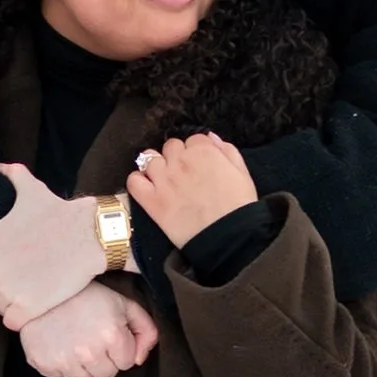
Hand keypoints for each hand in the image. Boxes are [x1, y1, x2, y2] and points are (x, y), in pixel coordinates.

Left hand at [0, 169, 105, 326]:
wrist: (88, 235)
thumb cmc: (57, 212)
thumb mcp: (29, 189)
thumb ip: (10, 176)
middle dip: (2, 285)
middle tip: (23, 271)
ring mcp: (6, 293)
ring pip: (0, 307)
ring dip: (14, 301)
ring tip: (33, 283)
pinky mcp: (26, 311)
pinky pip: (13, 322)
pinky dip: (23, 316)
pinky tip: (37, 301)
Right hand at [18, 285, 159, 376]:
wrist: (45, 286)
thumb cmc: (87, 294)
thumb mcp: (123, 303)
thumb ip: (145, 330)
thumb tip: (139, 360)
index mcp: (111, 335)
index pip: (126, 363)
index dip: (120, 347)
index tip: (108, 332)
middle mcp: (88, 352)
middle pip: (106, 374)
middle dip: (103, 358)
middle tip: (91, 335)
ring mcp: (64, 360)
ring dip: (82, 363)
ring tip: (75, 338)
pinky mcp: (44, 363)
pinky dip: (61, 363)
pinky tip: (59, 342)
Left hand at [129, 131, 257, 247]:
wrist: (229, 238)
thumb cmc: (239, 207)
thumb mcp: (242, 172)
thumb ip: (227, 150)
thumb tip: (211, 137)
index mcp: (204, 151)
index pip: (193, 139)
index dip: (197, 151)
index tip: (201, 164)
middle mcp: (180, 161)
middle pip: (171, 146)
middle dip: (177, 157)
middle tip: (185, 174)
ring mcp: (164, 180)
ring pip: (150, 158)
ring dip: (157, 166)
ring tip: (165, 180)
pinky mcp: (152, 201)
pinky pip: (134, 182)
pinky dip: (138, 182)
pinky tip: (147, 188)